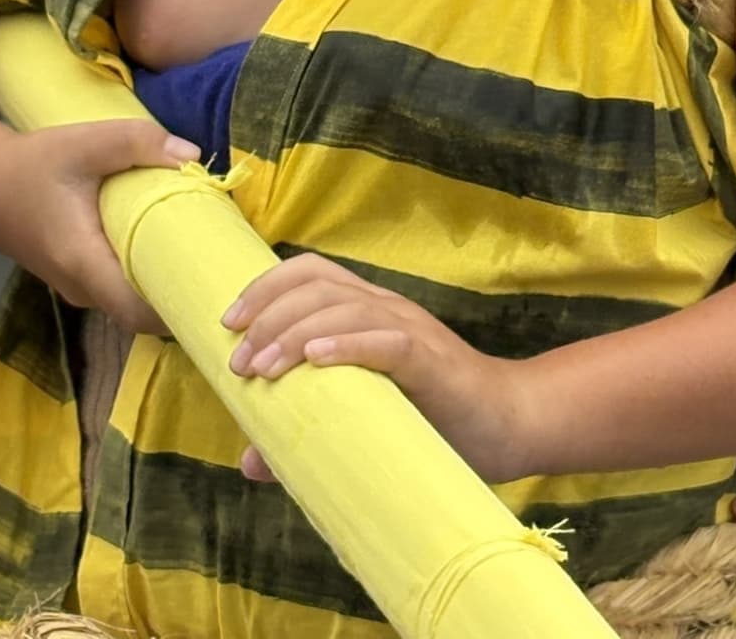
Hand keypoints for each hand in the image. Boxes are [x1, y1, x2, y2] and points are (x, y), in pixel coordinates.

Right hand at [0, 119, 198, 332]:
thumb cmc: (34, 164)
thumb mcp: (87, 142)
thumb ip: (140, 143)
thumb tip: (194, 158)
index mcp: (84, 263)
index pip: (139, 311)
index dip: (181, 309)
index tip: (219, 293)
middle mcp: (82, 287)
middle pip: (141, 313)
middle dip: (184, 299)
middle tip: (227, 274)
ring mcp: (78, 288)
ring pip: (132, 303)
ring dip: (167, 288)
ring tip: (210, 262)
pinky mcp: (79, 277)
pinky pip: (122, 289)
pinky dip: (149, 278)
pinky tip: (176, 253)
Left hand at [222, 253, 532, 484]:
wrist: (508, 426)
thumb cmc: (435, 421)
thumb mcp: (361, 420)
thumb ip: (307, 432)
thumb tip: (250, 460)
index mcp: (368, 312)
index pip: (311, 274)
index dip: (265, 289)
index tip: (227, 326)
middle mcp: (386, 309)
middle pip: (317, 286)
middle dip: (268, 317)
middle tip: (240, 362)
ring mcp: (409, 330)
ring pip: (343, 308)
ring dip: (295, 333)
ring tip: (264, 368)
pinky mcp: (430, 360)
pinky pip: (385, 341)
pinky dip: (346, 346)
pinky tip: (315, 362)